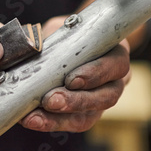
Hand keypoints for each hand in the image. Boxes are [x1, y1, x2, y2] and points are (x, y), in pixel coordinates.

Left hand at [19, 15, 130, 131]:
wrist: (70, 44)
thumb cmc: (70, 34)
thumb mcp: (65, 27)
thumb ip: (55, 35)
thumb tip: (33, 45)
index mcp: (116, 53)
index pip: (117, 65)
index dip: (96, 74)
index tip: (71, 80)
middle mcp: (115, 80)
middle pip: (106, 96)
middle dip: (76, 101)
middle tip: (50, 101)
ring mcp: (102, 100)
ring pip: (90, 115)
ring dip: (60, 118)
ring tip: (35, 117)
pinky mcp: (86, 114)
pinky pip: (73, 123)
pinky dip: (51, 122)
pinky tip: (32, 120)